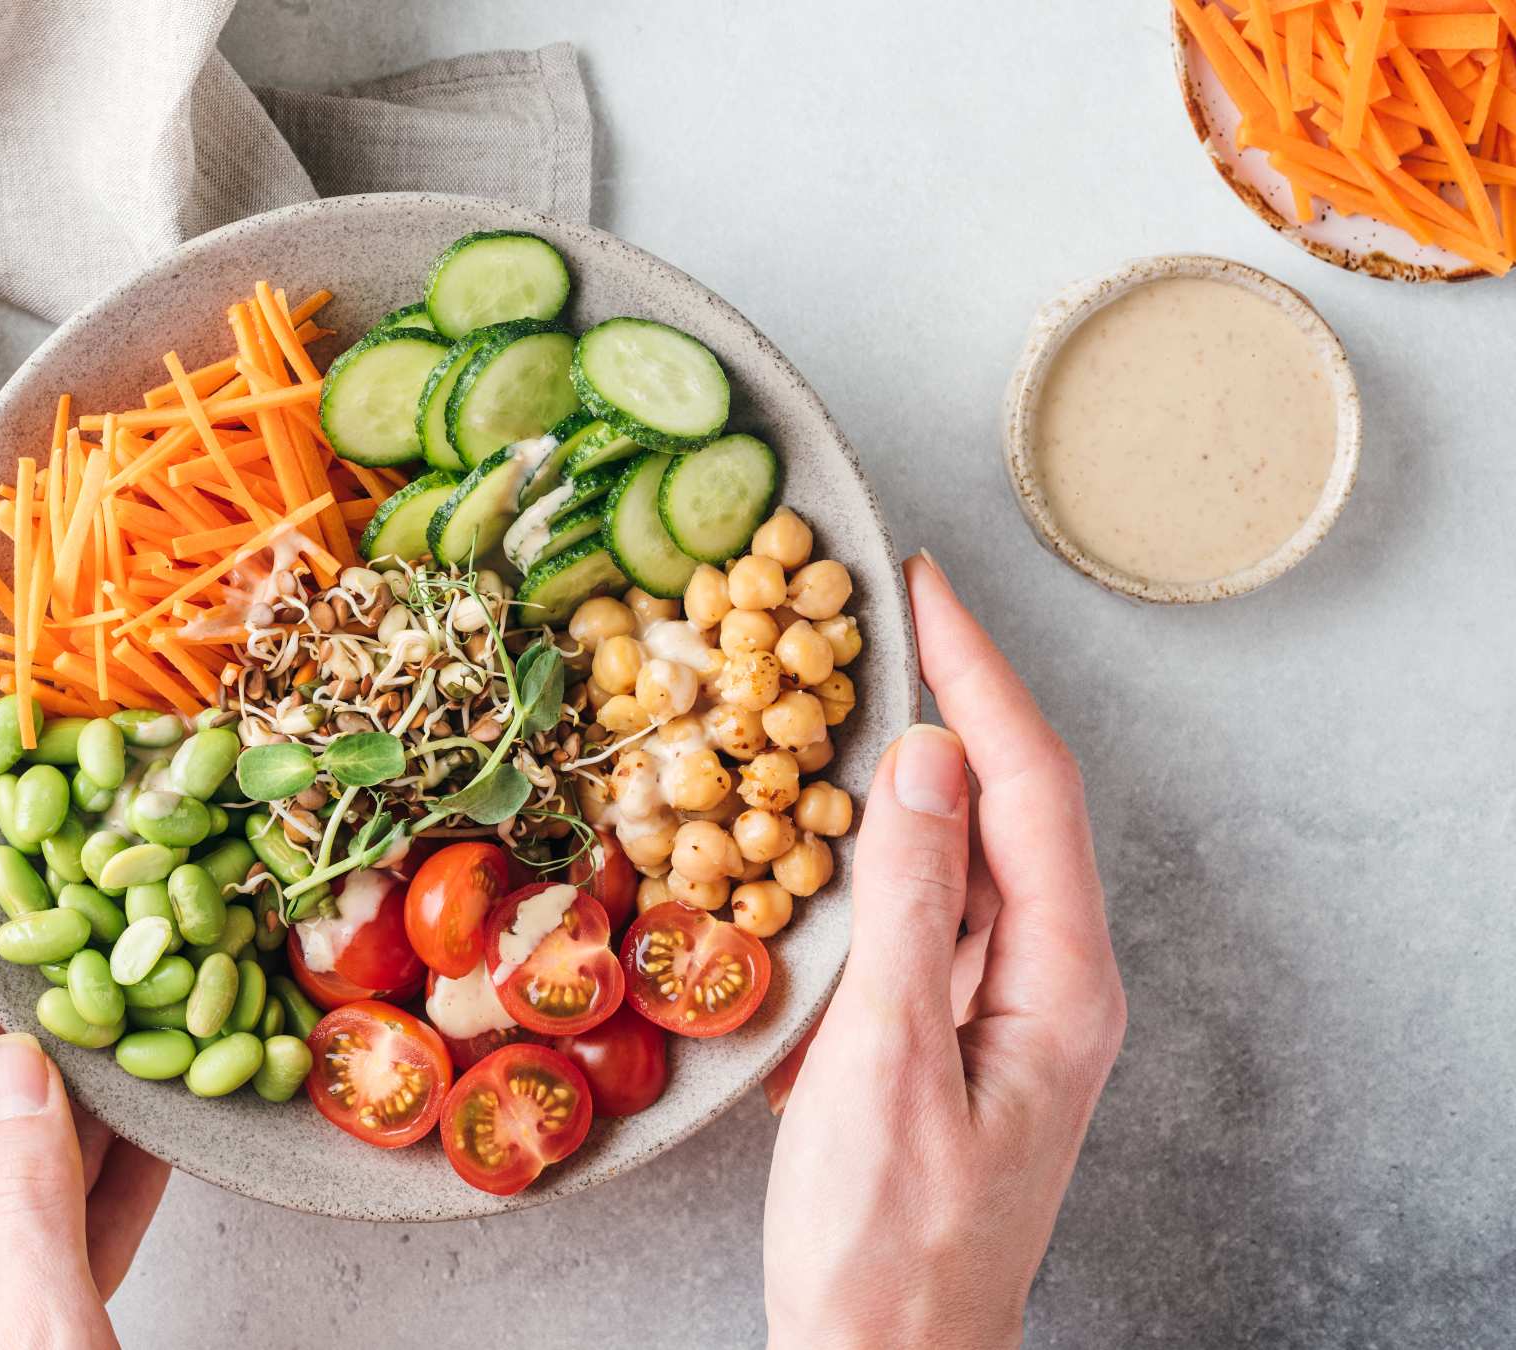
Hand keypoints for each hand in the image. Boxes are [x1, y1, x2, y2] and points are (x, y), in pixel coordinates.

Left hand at [0, 798, 169, 1348]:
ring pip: (22, 1142)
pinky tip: (168, 1111)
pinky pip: (66, 1214)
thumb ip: (29, 1201)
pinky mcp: (25, 1325)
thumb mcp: (39, 1340)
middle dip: (23, 982)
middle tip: (79, 887)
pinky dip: (117, 1159)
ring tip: (145, 976)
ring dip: (85, 1066)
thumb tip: (23, 1060)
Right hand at [762, 555, 1126, 1348]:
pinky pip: (917, 912)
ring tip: (834, 691)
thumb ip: (905, 906)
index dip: (977, 675)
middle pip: (1005, 805)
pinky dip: (867, 852)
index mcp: (1058, 982)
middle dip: (944, 699)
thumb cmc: (885, 1243)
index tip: (921, 589)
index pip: (1030, 787)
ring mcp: (995, 1008)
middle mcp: (1044, 982)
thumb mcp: (884, 1064)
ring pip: (958, 854)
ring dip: (899, 770)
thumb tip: (918, 759)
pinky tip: (814, 826)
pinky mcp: (943, 1034)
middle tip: (870, 615)